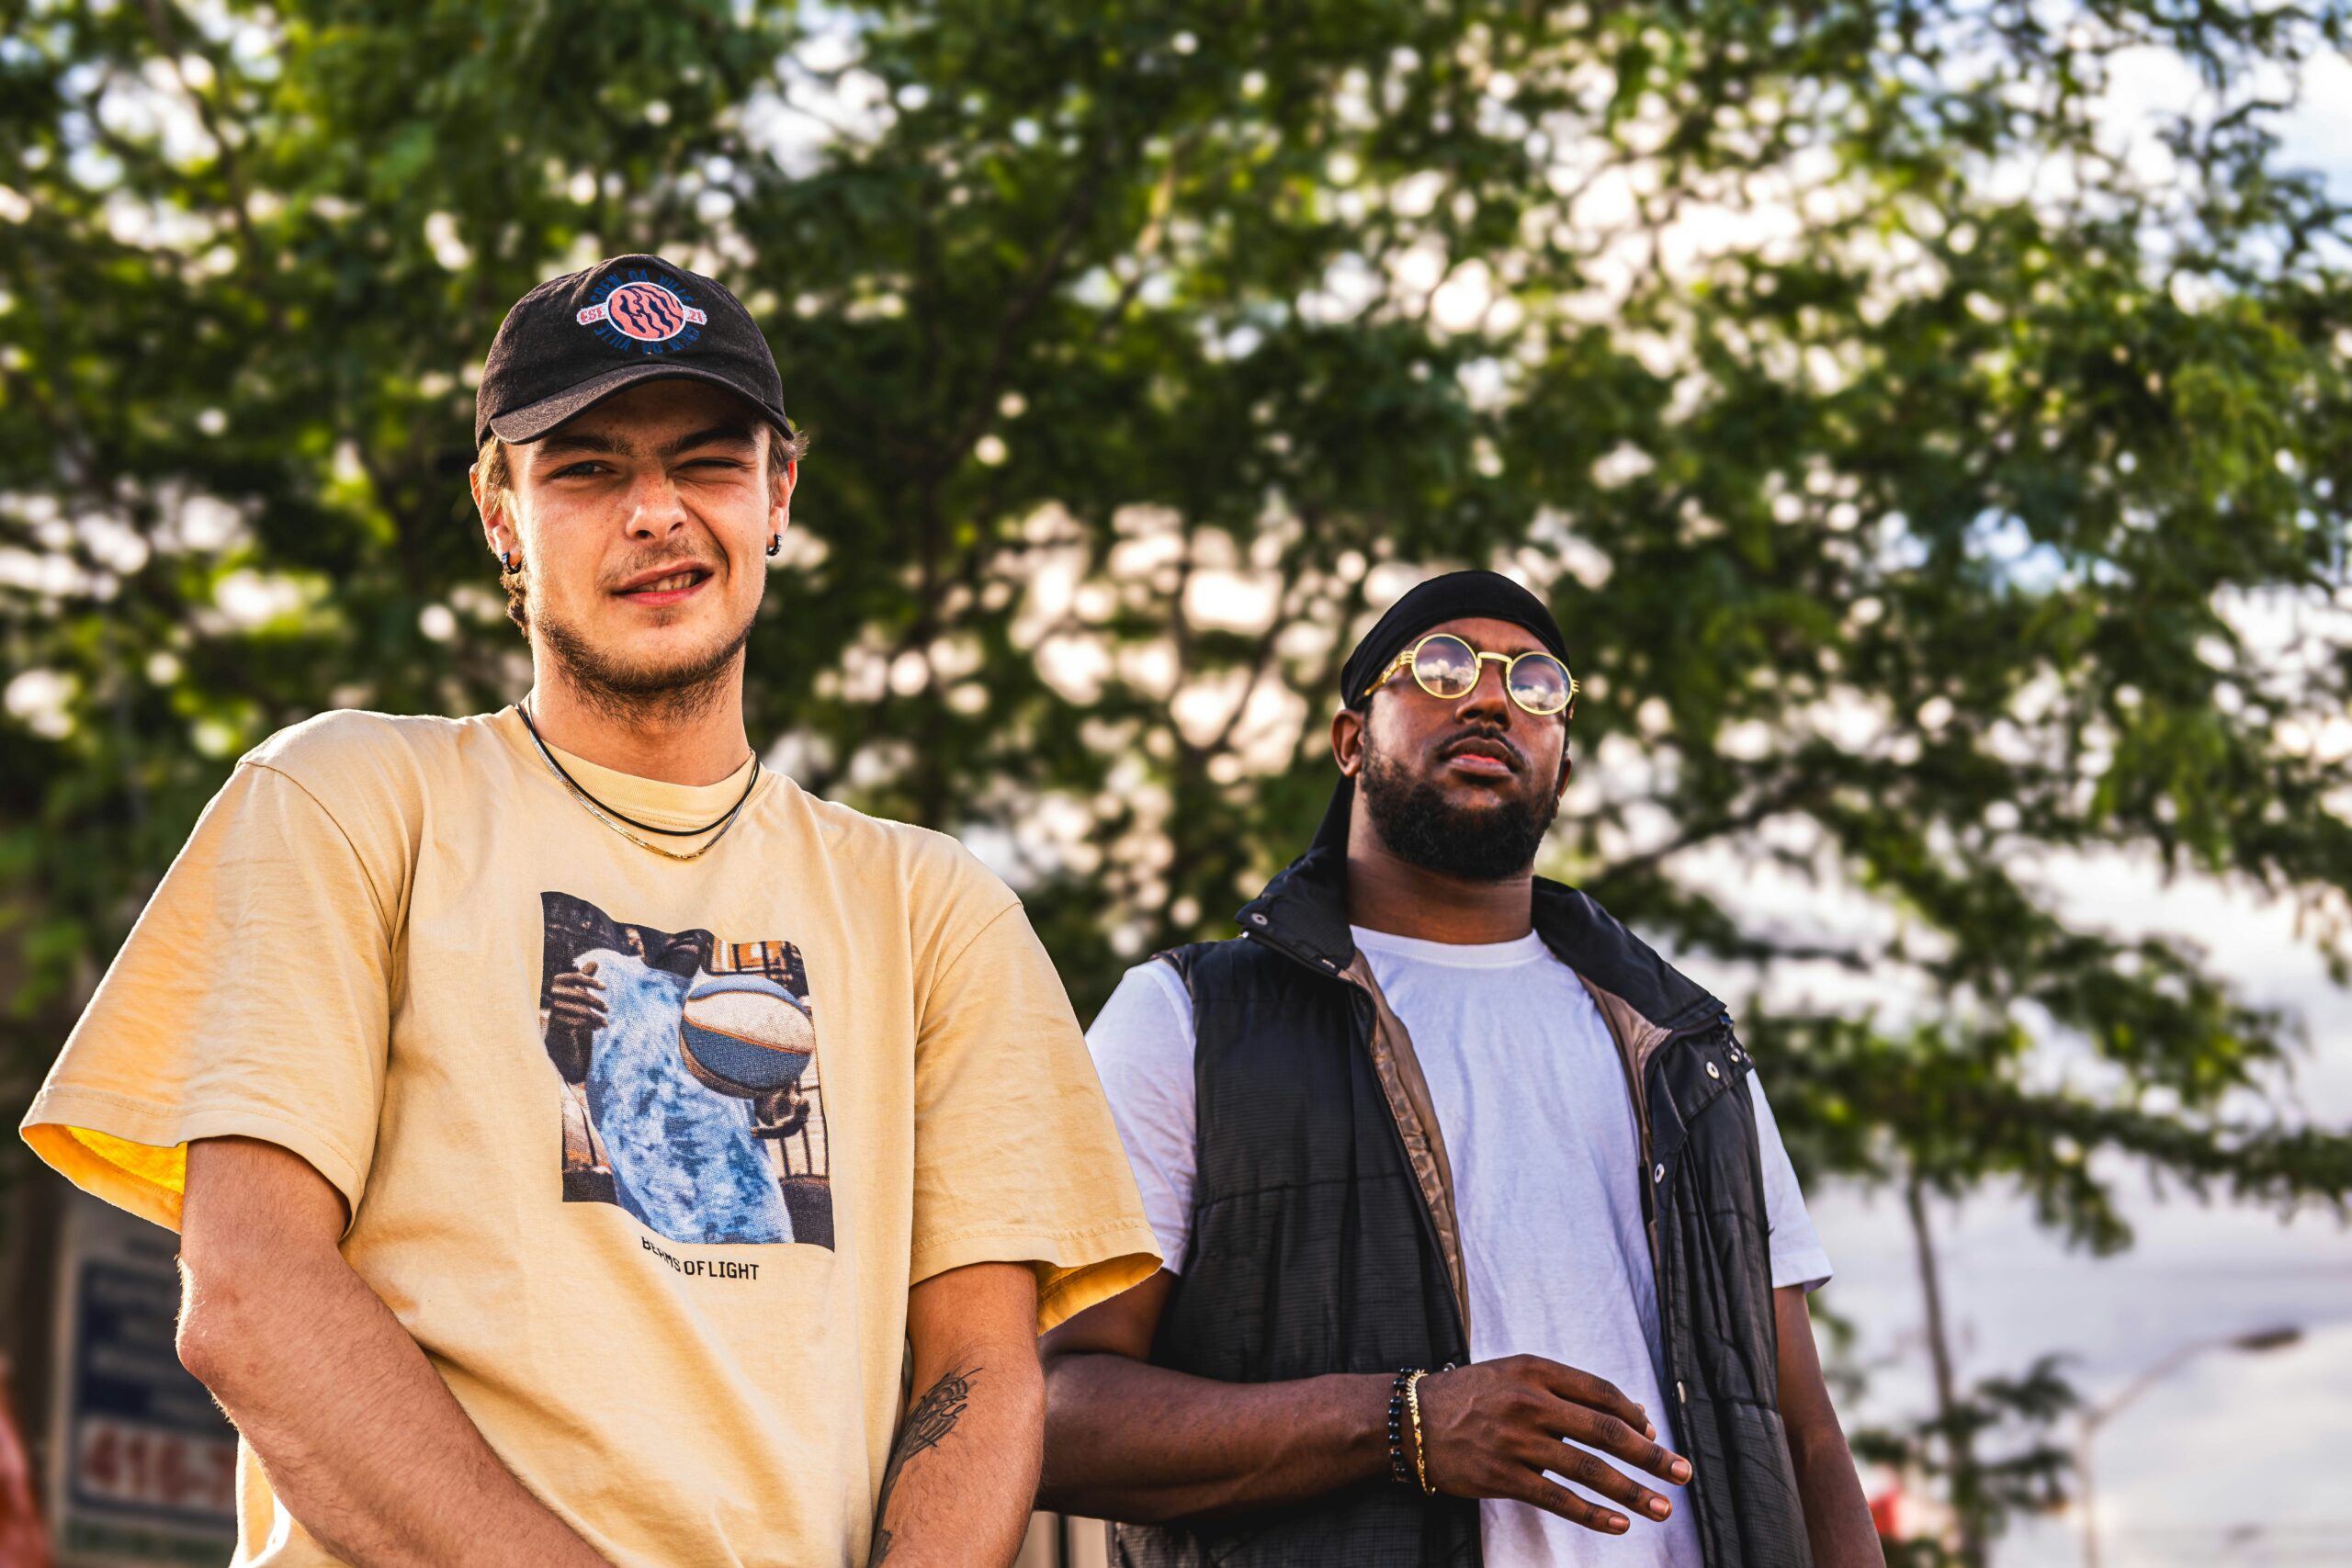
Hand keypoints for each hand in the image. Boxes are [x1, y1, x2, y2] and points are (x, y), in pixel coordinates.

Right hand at [545, 961, 606, 1081]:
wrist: (549, 1020)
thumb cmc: (565, 999)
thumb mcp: (573, 987)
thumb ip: (583, 975)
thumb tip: (595, 963)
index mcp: (557, 980)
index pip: (576, 976)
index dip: (591, 981)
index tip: (605, 987)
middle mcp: (553, 992)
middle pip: (581, 994)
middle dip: (597, 1002)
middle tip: (607, 1009)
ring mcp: (553, 1006)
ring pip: (581, 1011)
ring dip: (596, 1018)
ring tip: (606, 1022)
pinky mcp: (555, 1020)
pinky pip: (577, 1023)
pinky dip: (589, 1025)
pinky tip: (597, 1027)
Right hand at [1415, 1355, 1691, 1535]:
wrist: (1411, 1420)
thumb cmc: (1470, 1396)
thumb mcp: (1513, 1373)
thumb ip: (1562, 1389)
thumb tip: (1626, 1418)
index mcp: (1536, 1370)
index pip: (1601, 1393)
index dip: (1635, 1416)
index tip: (1656, 1436)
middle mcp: (1530, 1402)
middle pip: (1606, 1431)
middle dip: (1651, 1455)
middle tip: (1683, 1473)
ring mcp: (1516, 1441)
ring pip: (1588, 1470)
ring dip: (1631, 1492)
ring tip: (1662, 1508)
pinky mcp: (1502, 1477)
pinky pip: (1558, 1499)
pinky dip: (1592, 1515)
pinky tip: (1618, 1525)